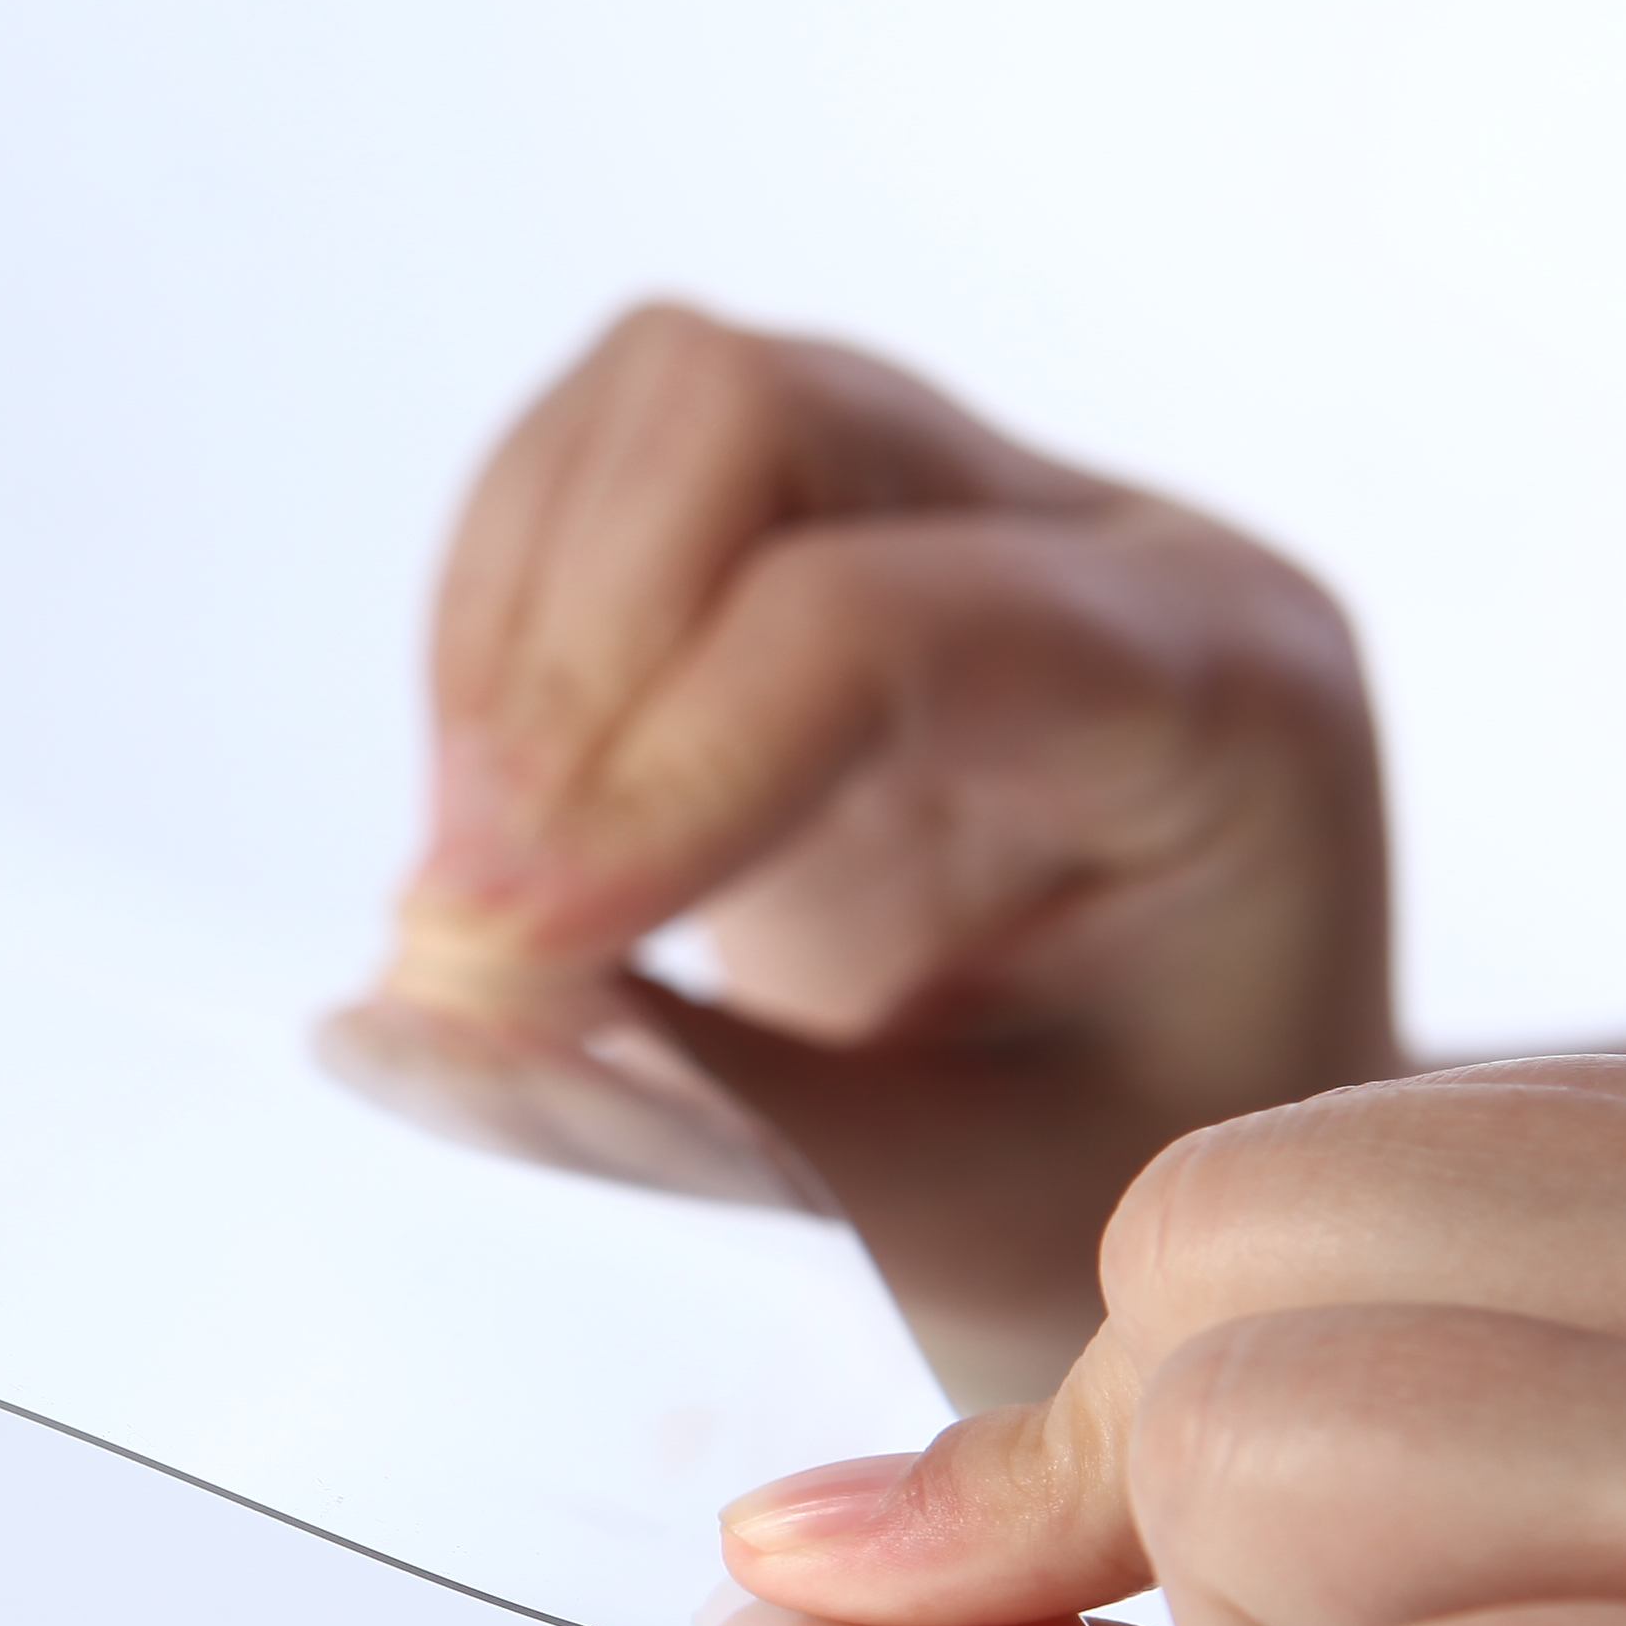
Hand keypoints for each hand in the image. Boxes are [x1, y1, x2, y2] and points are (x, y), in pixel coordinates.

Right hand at [325, 304, 1397, 1403]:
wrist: (1183, 1157)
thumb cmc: (1131, 1206)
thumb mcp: (963, 1226)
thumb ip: (703, 1131)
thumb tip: (408, 1023)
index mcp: (1217, 697)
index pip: (878, 625)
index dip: (649, 773)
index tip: (488, 966)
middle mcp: (1100, 544)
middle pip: (752, 413)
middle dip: (559, 665)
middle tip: (471, 924)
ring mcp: (957, 500)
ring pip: (655, 400)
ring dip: (507, 638)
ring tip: (481, 889)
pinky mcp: (822, 524)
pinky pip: (597, 465)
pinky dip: (493, 634)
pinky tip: (507, 829)